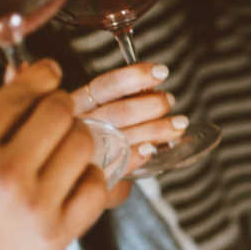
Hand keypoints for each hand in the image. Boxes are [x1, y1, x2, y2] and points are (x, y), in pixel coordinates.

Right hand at [0, 60, 107, 249]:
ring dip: (78, 139)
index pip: (23, 93)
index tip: (51, 74)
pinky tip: (73, 179)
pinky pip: (96, 186)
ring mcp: (34, 205)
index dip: (44, 76)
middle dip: (61, 107)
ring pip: (84, 144)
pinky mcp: (57, 234)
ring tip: (63, 147)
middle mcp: (2, 173)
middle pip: (60, 112)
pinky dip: (90, 177)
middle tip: (56, 115)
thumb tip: (28, 72)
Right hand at [69, 60, 189, 188]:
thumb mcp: (98, 111)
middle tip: (169, 101)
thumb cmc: (91, 136)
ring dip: (156, 129)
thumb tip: (153, 90)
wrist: (72, 177)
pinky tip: (152, 149)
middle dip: (152, 105)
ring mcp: (86, 151)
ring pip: (124, 136)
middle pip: (119, 112)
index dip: (134, 77)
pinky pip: (120, 163)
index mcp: (77, 103)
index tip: (161, 72)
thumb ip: (121, 98)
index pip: (105, 86)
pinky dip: (138, 154)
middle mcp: (79, 125)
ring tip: (178, 125)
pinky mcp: (94, 173)